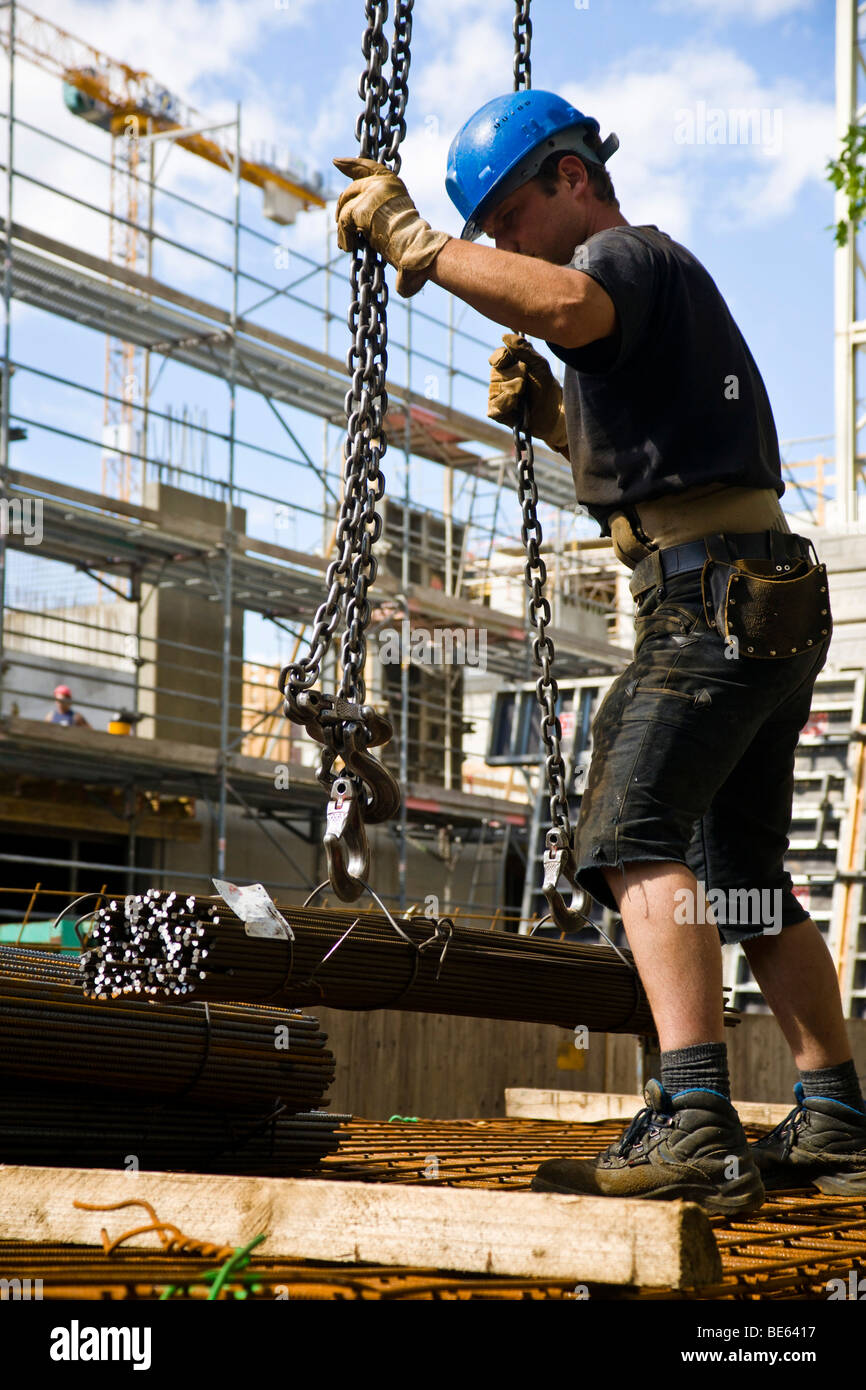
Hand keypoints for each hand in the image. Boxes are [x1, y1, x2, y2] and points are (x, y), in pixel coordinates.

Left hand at [333, 156, 450, 297]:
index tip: (336, 161)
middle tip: (340, 223)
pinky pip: (343, 222)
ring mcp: (369, 195)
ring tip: (349, 243)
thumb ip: (379, 202)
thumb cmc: (408, 237)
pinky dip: (345, 236)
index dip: (350, 164)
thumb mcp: (395, 211)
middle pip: (351, 190)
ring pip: (345, 208)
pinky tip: (350, 246)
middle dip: (342, 207)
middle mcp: (380, 183)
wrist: (412, 245)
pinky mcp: (360, 209)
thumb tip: (356, 207)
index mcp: (390, 182)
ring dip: (344, 227)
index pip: (366, 166)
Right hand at [487, 333, 568, 452]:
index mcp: (511, 368)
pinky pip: (494, 407)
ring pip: (494, 390)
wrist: (557, 413)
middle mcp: (502, 382)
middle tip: (525, 382)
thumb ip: (524, 350)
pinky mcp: (500, 415)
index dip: (500, 357)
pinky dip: (506, 404)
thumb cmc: (549, 388)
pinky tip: (517, 405)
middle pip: (495, 373)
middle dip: (512, 376)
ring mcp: (500, 399)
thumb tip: (504, 336)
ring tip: (524, 395)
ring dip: (511, 390)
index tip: (508, 358)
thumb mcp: (539, 365)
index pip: (496, 358)